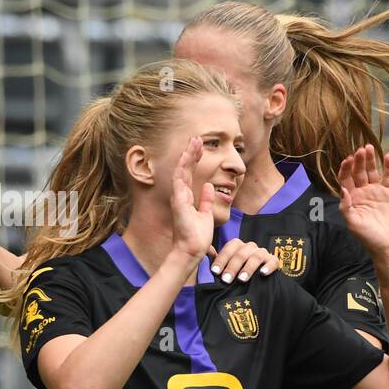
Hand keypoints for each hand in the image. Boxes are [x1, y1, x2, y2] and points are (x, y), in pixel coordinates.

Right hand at [170, 136, 214, 260]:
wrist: (192, 250)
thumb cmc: (197, 236)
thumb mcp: (206, 214)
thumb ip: (206, 200)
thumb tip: (210, 186)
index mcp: (186, 198)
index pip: (189, 174)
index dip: (194, 159)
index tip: (200, 147)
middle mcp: (180, 195)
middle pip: (185, 169)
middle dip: (191, 153)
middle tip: (197, 138)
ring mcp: (178, 198)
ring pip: (181, 171)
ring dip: (188, 156)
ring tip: (194, 142)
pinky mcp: (178, 202)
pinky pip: (179, 181)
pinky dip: (182, 167)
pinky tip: (186, 156)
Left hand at [209, 238, 278, 281]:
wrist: (257, 282)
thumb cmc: (237, 274)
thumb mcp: (226, 268)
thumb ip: (217, 261)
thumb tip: (205, 253)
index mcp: (238, 246)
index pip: (230, 248)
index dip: (222, 259)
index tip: (215, 271)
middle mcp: (250, 247)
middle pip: (241, 253)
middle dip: (233, 267)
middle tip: (226, 280)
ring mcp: (262, 253)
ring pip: (256, 256)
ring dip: (248, 268)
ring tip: (242, 279)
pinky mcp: (273, 261)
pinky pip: (273, 261)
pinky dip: (268, 266)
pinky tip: (263, 273)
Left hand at [337, 145, 388, 256]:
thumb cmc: (369, 238)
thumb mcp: (354, 224)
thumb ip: (346, 207)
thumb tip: (343, 190)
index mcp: (352, 198)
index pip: (346, 179)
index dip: (346, 169)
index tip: (348, 160)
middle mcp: (363, 192)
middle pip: (359, 172)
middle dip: (359, 161)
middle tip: (360, 150)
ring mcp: (377, 191)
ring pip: (373, 171)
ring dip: (371, 159)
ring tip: (369, 148)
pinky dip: (388, 166)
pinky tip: (387, 156)